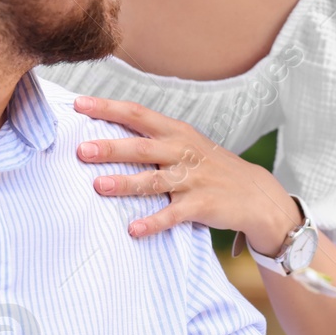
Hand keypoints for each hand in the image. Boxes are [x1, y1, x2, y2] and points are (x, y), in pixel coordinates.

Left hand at [73, 96, 297, 248]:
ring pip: (154, 181)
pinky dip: (153, 223)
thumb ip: (153, 139)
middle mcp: (183, 152)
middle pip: (142, 147)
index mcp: (176, 132)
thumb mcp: (186, 144)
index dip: (108, 108)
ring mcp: (193, 179)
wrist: (256, 194)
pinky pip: (173, 215)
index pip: (138, 113)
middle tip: (81, 150)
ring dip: (125, 184)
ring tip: (98, 187)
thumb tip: (107, 134)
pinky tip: (133, 229)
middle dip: (111, 148)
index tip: (79, 104)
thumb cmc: (211, 167)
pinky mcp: (201, 206)